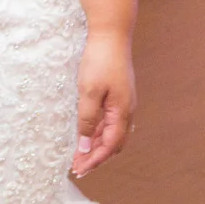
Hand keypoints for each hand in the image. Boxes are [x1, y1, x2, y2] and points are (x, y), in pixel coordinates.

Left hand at [72, 31, 134, 178]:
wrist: (111, 34)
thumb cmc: (100, 61)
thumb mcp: (89, 92)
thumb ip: (87, 120)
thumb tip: (85, 146)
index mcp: (122, 112)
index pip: (109, 146)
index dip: (94, 159)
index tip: (79, 169)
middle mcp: (126, 111)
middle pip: (113, 143)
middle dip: (96, 157)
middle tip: (78, 167)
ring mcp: (123, 102)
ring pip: (111, 132)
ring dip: (96, 145)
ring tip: (79, 155)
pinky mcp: (118, 95)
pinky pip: (109, 120)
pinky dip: (97, 131)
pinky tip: (86, 134)